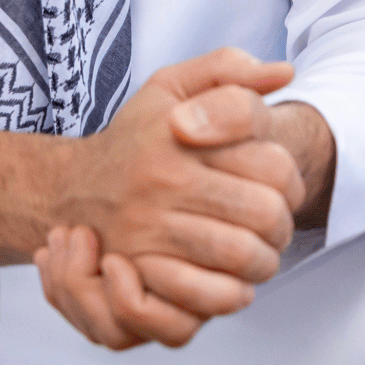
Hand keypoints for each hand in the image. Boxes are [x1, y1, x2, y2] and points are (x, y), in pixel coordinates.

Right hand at [38, 48, 297, 346]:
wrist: (72, 188)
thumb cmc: (135, 137)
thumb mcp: (172, 86)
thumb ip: (227, 68)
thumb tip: (284, 72)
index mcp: (179, 137)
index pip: (272, 164)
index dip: (292, 179)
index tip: (283, 187)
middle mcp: (162, 184)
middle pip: (263, 213)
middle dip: (283, 224)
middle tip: (276, 226)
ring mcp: (147, 232)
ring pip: (240, 255)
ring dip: (264, 261)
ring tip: (261, 253)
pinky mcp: (138, 273)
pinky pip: (203, 296)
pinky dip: (231, 294)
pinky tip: (235, 283)